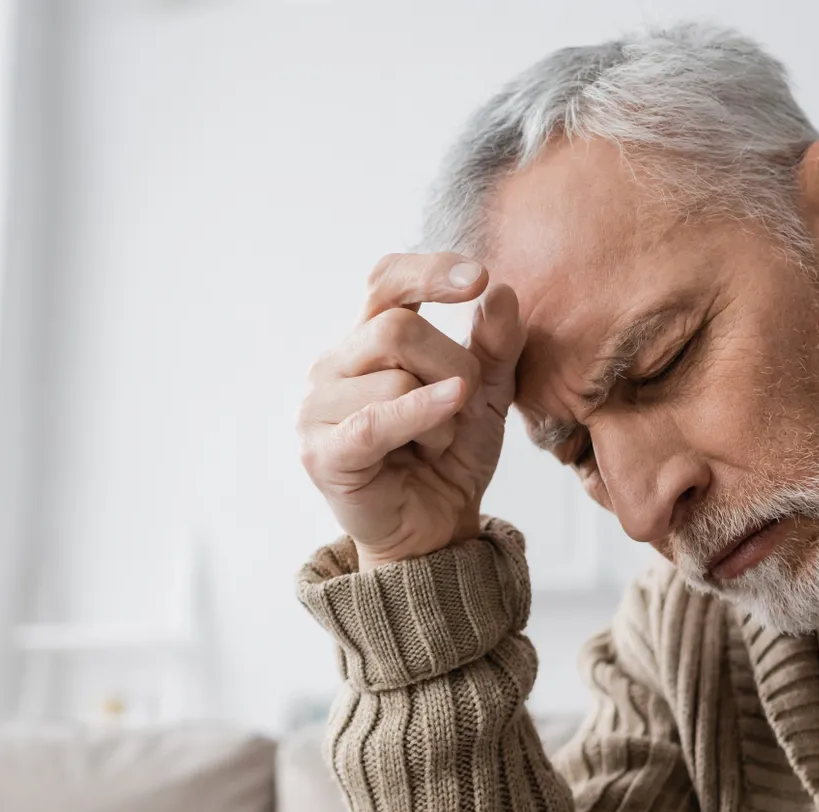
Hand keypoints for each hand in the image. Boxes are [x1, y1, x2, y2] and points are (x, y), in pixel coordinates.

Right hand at [297, 252, 525, 569]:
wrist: (436, 531)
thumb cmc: (450, 460)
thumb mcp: (486, 397)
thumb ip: (495, 346)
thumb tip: (501, 291)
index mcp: (368, 340)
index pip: (386, 281)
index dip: (427, 272)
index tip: (477, 277)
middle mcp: (334, 365)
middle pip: (397, 329)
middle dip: (452, 365)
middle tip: (465, 405)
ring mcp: (318, 407)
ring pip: (393, 376)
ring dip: (439, 414)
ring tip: (436, 444)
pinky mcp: (321, 451)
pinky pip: (376, 419)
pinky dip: (420, 414)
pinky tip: (448, 416)